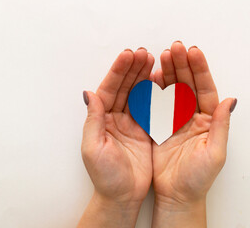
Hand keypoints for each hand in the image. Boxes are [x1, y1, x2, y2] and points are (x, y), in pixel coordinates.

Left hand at [78, 48, 153, 227]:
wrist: (122, 197)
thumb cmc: (105, 177)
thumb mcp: (93, 148)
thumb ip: (93, 120)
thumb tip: (89, 93)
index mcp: (101, 120)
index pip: (109, 90)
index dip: (118, 72)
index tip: (128, 56)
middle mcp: (115, 118)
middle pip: (124, 87)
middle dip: (133, 69)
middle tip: (143, 52)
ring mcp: (131, 123)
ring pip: (137, 94)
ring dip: (143, 77)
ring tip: (152, 59)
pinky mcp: (145, 130)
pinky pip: (150, 108)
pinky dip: (155, 93)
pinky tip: (160, 81)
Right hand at [151, 42, 236, 227]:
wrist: (177, 196)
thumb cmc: (198, 179)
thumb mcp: (215, 153)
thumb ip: (221, 126)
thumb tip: (231, 101)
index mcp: (209, 121)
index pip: (205, 90)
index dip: (200, 70)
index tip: (193, 52)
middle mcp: (193, 117)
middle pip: (188, 85)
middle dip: (182, 65)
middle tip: (174, 48)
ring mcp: (175, 120)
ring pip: (172, 91)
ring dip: (168, 73)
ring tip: (162, 56)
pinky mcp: (160, 127)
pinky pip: (157, 104)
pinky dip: (154, 90)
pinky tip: (151, 77)